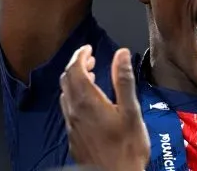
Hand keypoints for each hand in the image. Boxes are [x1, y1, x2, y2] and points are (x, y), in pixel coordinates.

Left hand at [60, 45, 148, 170]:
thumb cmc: (126, 148)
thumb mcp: (131, 111)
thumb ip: (124, 80)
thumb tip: (121, 53)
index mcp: (87, 102)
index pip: (74, 69)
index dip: (80, 55)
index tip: (89, 48)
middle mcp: (74, 112)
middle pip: (66, 80)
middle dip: (76, 65)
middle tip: (91, 59)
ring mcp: (72, 126)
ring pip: (65, 95)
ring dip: (75, 81)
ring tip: (91, 77)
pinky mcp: (73, 138)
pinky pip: (68, 110)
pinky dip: (75, 96)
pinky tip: (89, 103)